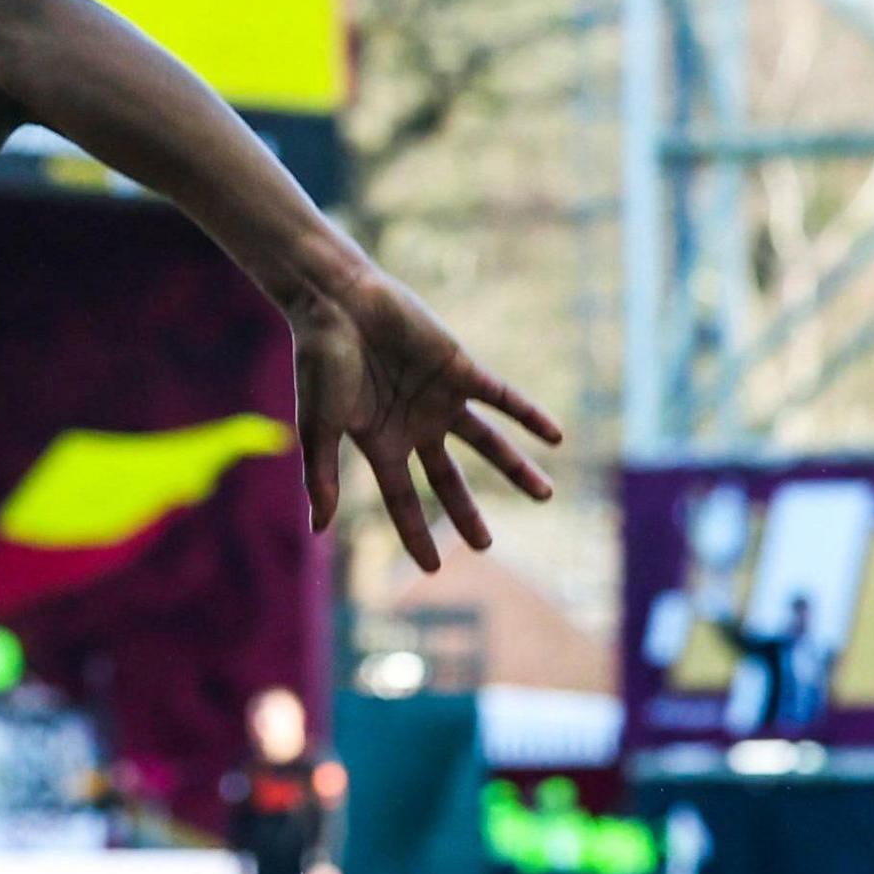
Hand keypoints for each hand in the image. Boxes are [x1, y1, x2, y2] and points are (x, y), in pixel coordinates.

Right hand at [284, 264, 560, 571]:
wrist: (337, 305)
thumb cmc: (319, 365)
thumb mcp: (319, 426)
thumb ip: (322, 476)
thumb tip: (319, 531)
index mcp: (379, 443)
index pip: (403, 499)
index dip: (418, 534)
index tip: (433, 569)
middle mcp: (414, 426)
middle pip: (447, 479)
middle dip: (467, 512)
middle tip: (487, 544)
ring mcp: (440, 398)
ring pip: (486, 443)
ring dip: (515, 467)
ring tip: (545, 494)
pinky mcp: (460, 369)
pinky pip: (502, 397)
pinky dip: (528, 416)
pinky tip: (555, 436)